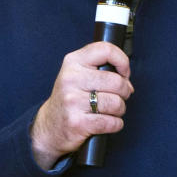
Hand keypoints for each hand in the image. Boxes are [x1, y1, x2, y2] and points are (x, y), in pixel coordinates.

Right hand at [30, 42, 133, 169]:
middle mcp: (71, 78)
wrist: (49, 127)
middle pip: (117, 81)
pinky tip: (106, 122)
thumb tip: (126, 79)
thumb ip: (100, 68)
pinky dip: (115, 124)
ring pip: (116, 103)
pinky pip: (111, 122)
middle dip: (124, 92)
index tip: (124, 73)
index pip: (106, 50)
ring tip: (110, 110)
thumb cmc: (70, 98)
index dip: (122, 61)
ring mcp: (72, 101)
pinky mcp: (77, 122)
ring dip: (119, 110)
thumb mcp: (78, 74)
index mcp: (73, 62)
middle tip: (117, 97)